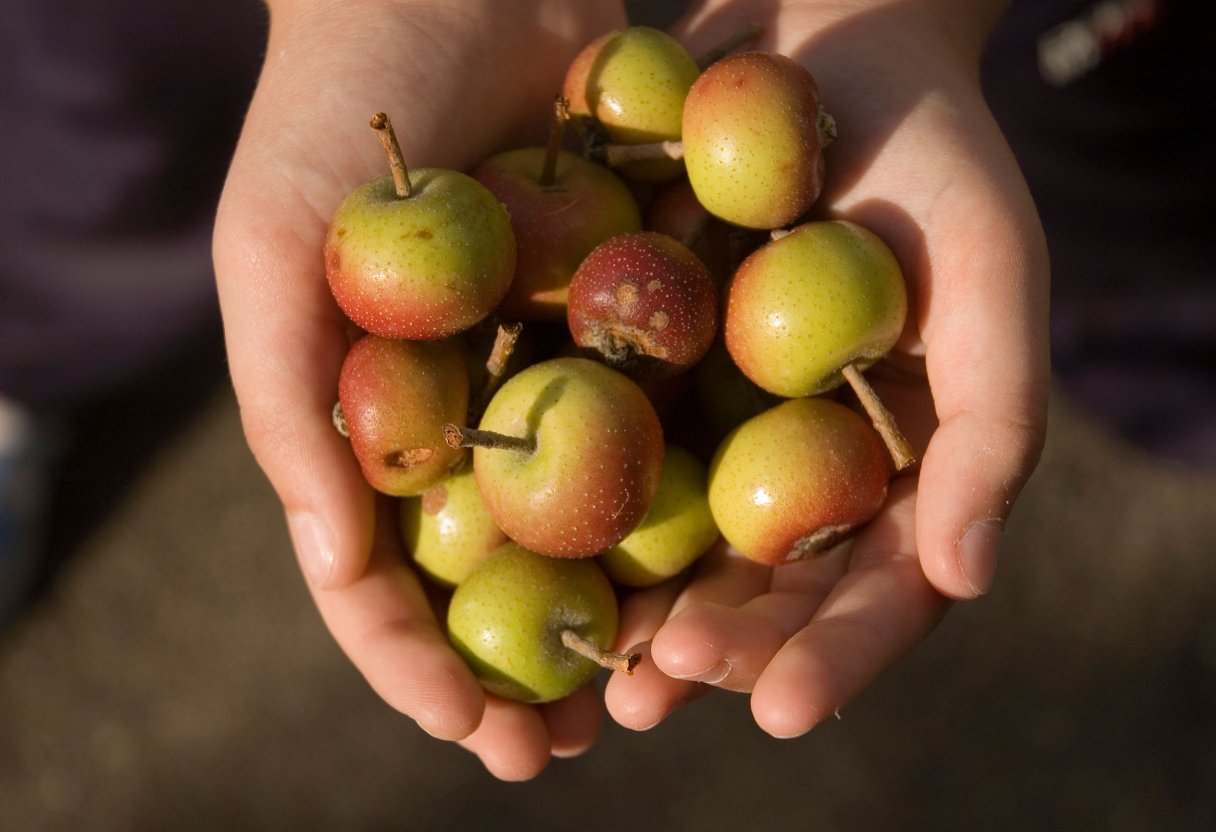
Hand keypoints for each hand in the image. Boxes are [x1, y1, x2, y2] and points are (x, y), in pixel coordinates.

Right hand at [213, 0, 626, 779]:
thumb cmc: (335, 111)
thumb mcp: (275, 251)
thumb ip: (289, 403)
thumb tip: (338, 562)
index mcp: (364, 421)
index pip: (377, 574)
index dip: (414, 664)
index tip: (474, 733)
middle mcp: (458, 414)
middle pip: (490, 574)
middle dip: (524, 670)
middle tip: (570, 754)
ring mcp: (545, 372)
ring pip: (584, 524)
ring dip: (613, 612)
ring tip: (654, 695)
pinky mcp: (625, 322)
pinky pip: (657, 424)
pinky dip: (681, 496)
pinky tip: (722, 566)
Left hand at [607, 0, 1048, 737]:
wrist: (821, 33)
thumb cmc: (930, 150)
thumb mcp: (990, 272)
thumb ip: (994, 423)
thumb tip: (967, 578)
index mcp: (893, 461)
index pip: (870, 587)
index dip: (828, 653)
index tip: (778, 709)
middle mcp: (797, 459)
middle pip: (759, 585)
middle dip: (716, 651)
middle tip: (657, 694)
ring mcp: (713, 417)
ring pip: (670, 541)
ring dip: (630, 612)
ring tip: (594, 672)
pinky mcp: (633, 364)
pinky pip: (593, 444)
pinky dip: (562, 502)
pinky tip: (517, 552)